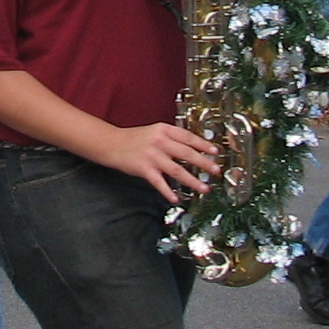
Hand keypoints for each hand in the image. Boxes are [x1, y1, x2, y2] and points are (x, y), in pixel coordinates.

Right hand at [98, 121, 219, 201]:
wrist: (112, 143)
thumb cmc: (135, 139)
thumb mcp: (155, 132)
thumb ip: (172, 138)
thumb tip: (193, 148)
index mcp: (164, 130)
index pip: (188, 137)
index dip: (203, 145)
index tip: (215, 152)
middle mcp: (160, 142)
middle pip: (187, 153)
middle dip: (204, 163)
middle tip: (216, 171)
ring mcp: (152, 156)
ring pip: (177, 170)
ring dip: (193, 180)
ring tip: (204, 188)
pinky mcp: (144, 169)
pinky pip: (159, 183)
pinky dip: (168, 192)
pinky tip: (176, 199)